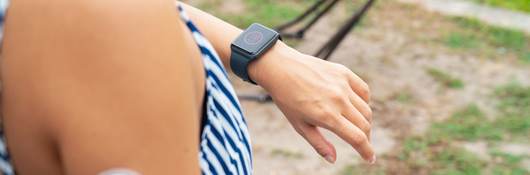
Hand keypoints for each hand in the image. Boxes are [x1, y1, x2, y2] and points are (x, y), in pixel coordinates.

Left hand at [249, 42, 374, 163]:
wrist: (281, 69)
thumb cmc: (287, 99)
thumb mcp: (300, 126)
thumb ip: (318, 144)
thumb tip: (333, 159)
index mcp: (327, 116)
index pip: (357, 138)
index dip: (367, 151)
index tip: (370, 159)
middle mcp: (338, 100)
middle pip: (364, 125)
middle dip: (366, 138)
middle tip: (362, 143)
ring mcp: (342, 85)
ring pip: (366, 109)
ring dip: (365, 122)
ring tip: (357, 126)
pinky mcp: (343, 72)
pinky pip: (364, 90)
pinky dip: (365, 101)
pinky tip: (357, 107)